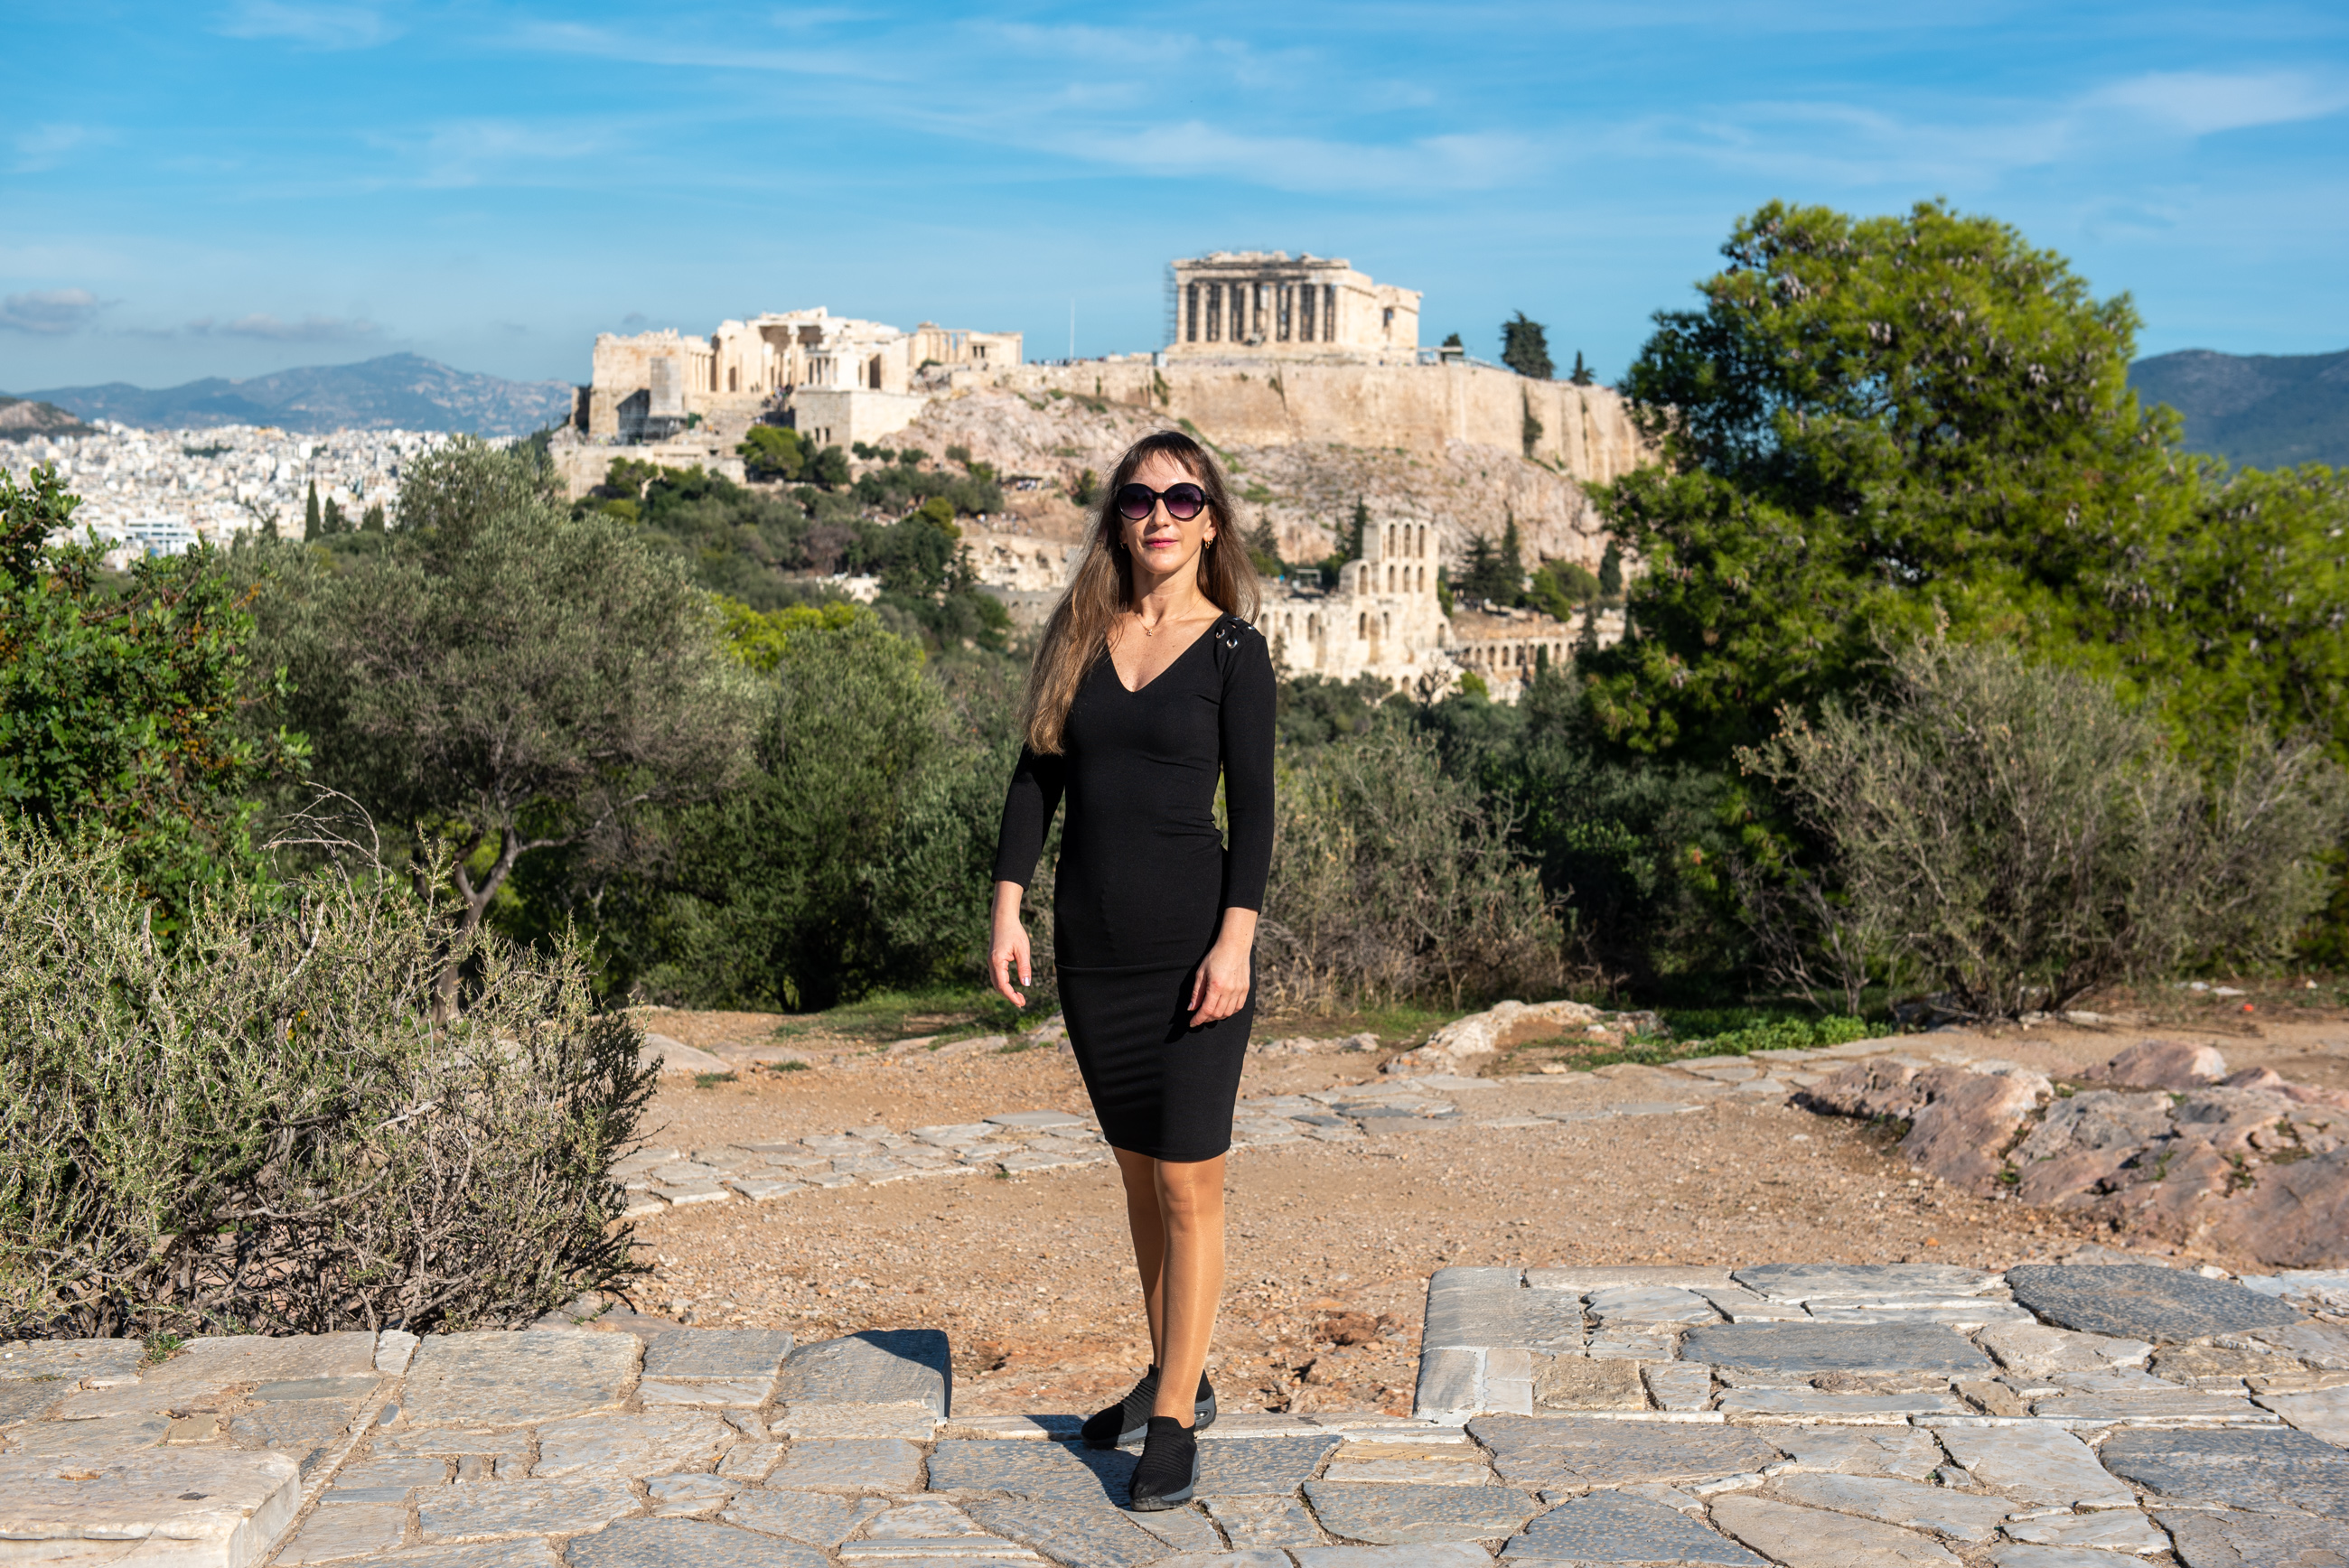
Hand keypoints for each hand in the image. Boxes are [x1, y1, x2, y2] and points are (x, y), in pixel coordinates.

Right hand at [989, 881, 1030, 1008]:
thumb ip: (1024, 967)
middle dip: (1009, 996)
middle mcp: (991, 963)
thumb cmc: (1014, 932)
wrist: (1003, 918)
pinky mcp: (993, 959)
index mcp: (997, 961)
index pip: (1003, 985)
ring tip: (1019, 997)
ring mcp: (991, 961)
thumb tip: (1026, 985)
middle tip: (1022, 1003)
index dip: (1011, 996)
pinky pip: (997, 976)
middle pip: (998, 986)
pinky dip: (1004, 984)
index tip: (1021, 1003)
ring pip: (996, 982)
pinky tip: (1012, 987)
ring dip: (1006, 991)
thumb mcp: (1023, 950)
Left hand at [1187, 920, 1254, 1027]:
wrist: (1234, 946)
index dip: (1198, 1019)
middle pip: (1217, 1014)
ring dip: (1217, 1016)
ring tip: (1210, 1013)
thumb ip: (1196, 993)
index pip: (1206, 1010)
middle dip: (1206, 1019)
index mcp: (1216, 986)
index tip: (1192, 1023)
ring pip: (1228, 1013)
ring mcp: (1239, 990)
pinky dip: (1229, 1012)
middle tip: (1200, 1017)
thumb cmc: (1215, 957)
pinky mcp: (1246, 989)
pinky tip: (1223, 1009)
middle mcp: (1229, 990)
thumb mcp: (1201, 973)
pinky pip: (1238, 1007)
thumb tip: (1191, 1009)